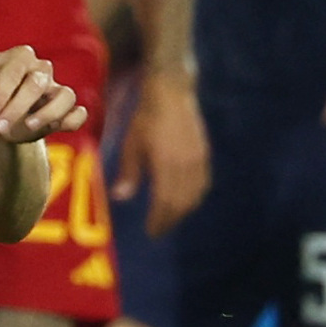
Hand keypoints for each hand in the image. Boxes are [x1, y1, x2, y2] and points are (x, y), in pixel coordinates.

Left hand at [0, 46, 86, 145]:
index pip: (14, 71)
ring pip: (64, 96)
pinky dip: (71, 120)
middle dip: (16, 107)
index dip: (2, 92)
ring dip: (46, 114)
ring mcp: (56, 89)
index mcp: (19, 56)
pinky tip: (55, 128)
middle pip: (37, 84)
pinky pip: (78, 113)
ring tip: (28, 126)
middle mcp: (41, 69)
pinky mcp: (65, 110)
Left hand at [116, 67, 211, 234]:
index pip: (165, 201)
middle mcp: (187, 164)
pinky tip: (184, 202)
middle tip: (158, 231)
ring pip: (194, 195)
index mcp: (167, 163)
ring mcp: (199, 160)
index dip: (159, 219)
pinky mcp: (205, 155)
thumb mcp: (131, 144)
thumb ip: (128, 172)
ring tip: (169, 220)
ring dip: (182, 211)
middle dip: (170, 220)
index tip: (151, 232)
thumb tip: (120, 198)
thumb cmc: (146, 119)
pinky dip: (194, 198)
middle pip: (182, 202)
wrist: (172, 94)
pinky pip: (203, 184)